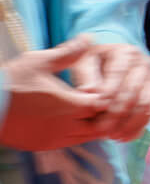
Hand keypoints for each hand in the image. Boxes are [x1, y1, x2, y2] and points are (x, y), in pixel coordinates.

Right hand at [0, 36, 110, 150]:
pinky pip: (70, 143)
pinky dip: (76, 134)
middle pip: (99, 124)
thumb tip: (89, 38)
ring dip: (90, 125)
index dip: (106, 97)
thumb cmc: (9, 82)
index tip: (99, 87)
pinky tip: (69, 121)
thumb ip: (68, 53)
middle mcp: (66, 126)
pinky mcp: (43, 146)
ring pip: (86, 137)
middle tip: (96, 100)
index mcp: (70, 105)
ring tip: (84, 111)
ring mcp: (54, 139)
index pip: (104, 106)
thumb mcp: (39, 62)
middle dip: (101, 114)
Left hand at [70, 42, 149, 142]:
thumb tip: (91, 92)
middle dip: (118, 113)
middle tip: (102, 129)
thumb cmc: (94, 63)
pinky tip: (126, 136)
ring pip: (146, 105)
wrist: (109, 61)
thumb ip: (86, 75)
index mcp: (125, 53)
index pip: (119, 73)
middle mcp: (143, 65)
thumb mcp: (84, 62)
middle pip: (133, 92)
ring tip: (114, 136)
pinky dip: (139, 127)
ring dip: (130, 123)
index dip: (109, 91)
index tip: (97, 108)